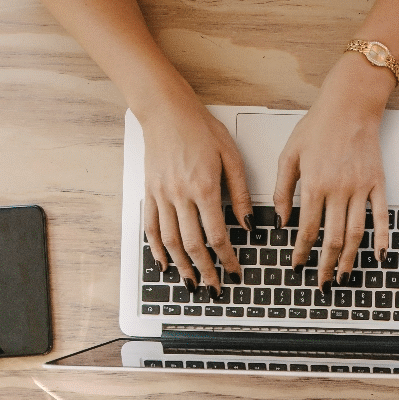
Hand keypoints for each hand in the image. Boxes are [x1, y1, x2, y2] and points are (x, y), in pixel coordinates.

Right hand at [141, 90, 252, 291]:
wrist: (166, 111)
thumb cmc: (202, 129)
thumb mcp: (232, 158)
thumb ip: (241, 194)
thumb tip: (249, 224)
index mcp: (205, 188)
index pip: (217, 235)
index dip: (227, 259)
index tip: (235, 271)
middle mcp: (180, 195)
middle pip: (193, 245)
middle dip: (205, 271)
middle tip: (215, 288)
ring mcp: (161, 195)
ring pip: (170, 241)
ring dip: (182, 266)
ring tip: (192, 283)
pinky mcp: (149, 192)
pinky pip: (151, 227)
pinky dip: (157, 249)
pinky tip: (165, 264)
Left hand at [273, 59, 389, 289]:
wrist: (350, 106)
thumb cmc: (317, 127)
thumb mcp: (289, 155)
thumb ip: (282, 190)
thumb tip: (282, 220)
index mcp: (314, 185)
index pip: (307, 228)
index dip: (302, 251)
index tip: (297, 265)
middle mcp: (339, 191)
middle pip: (333, 238)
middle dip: (325, 264)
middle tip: (321, 283)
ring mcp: (361, 189)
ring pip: (356, 233)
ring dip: (350, 259)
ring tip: (344, 276)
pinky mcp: (378, 185)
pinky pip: (381, 217)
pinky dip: (382, 239)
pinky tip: (379, 256)